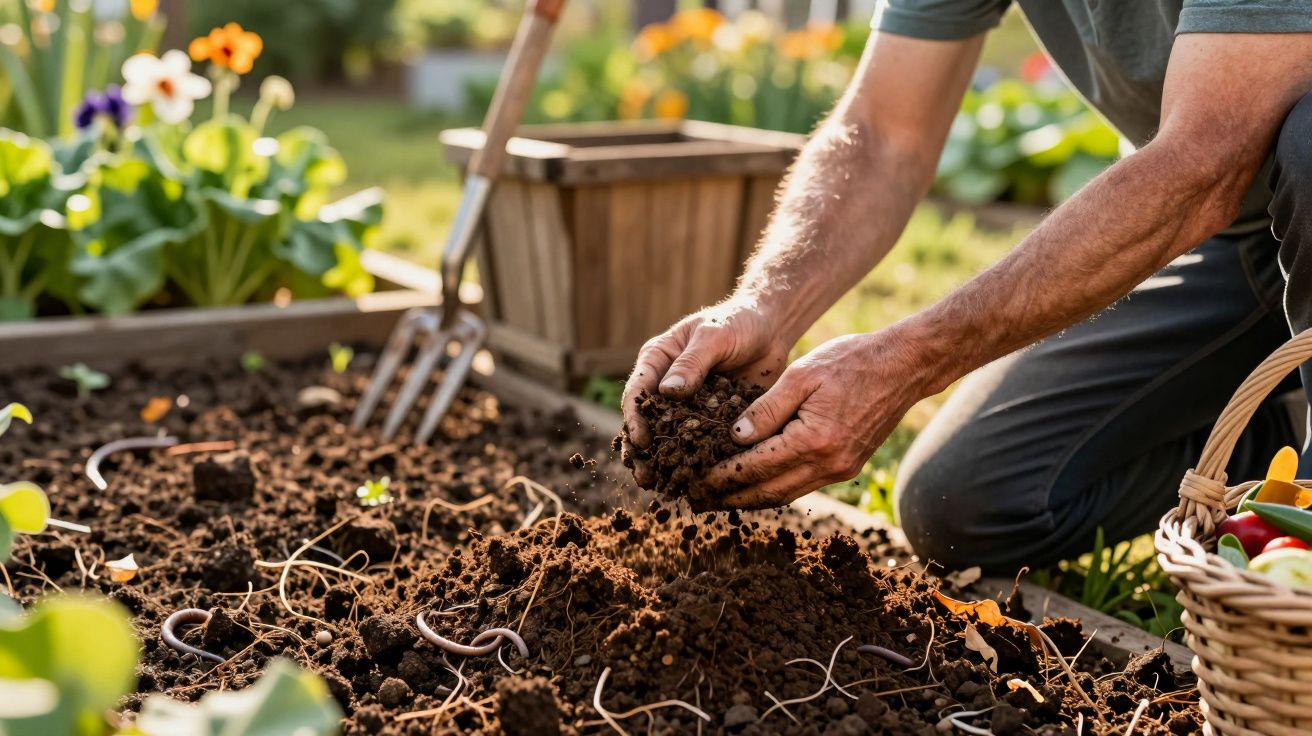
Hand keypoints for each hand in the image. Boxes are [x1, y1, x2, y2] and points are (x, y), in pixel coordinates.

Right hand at [620, 298, 790, 486]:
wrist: (769, 329)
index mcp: (657, 361)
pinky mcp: (709, 419)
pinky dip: (694, 462)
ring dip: (665, 463)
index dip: (635, 419)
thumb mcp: (713, 336)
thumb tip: (667, 393)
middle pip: (646, 423)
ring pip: (668, 438)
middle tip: (646, 478)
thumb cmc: (738, 323)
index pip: (637, 392)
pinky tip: (696, 483)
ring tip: (664, 488)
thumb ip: (692, 363)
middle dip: (643, 452)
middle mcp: (666, 385)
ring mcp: (686, 405)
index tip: (641, 442)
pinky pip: (698, 443)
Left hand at [703, 331, 930, 509]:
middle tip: (698, 499)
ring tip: (720, 499)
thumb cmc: (851, 360)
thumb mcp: (801, 374)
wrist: (904, 366)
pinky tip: (756, 485)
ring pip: (786, 494)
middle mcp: (829, 463)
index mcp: (814, 439)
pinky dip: (776, 488)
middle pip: (769, 491)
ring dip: (752, 499)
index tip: (694, 479)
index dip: (722, 476)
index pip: (755, 467)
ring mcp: (841, 468)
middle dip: (730, 498)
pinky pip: (804, 485)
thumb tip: (735, 437)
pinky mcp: (848, 466)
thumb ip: (767, 408)